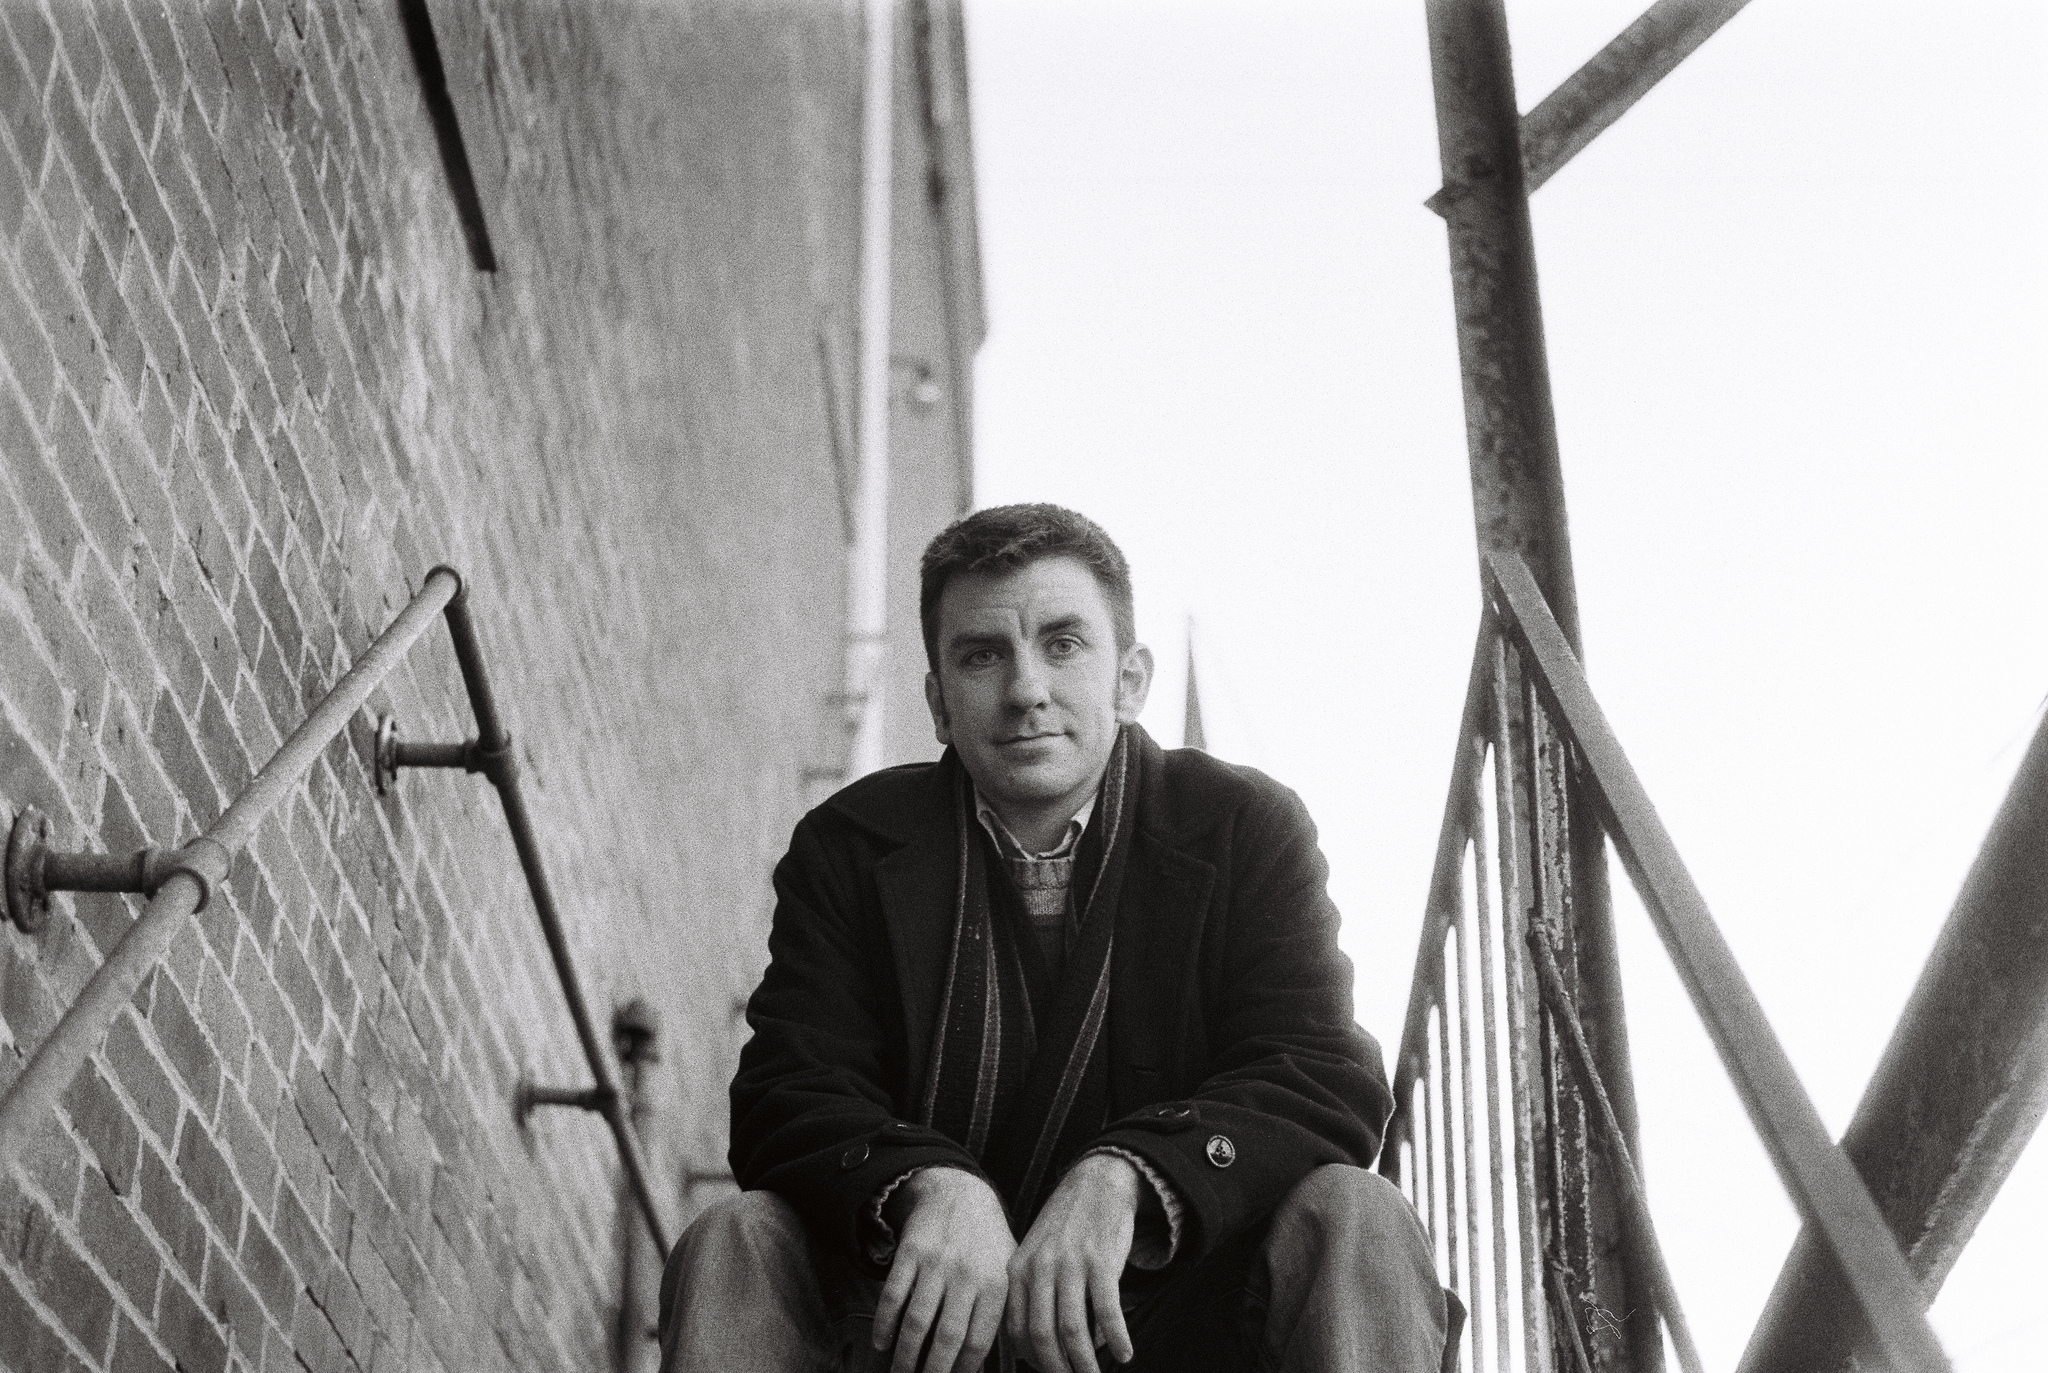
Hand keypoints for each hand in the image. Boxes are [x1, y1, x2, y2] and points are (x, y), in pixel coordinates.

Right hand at [874, 1167, 1014, 1372]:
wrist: (960, 1192)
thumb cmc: (987, 1242)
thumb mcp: (1008, 1272)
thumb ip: (1002, 1314)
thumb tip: (985, 1364)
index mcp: (996, 1284)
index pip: (978, 1342)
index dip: (961, 1369)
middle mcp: (967, 1274)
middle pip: (946, 1338)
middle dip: (932, 1372)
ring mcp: (937, 1262)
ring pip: (916, 1322)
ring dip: (904, 1355)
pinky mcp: (911, 1251)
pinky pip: (893, 1296)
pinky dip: (884, 1324)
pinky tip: (882, 1342)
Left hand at [1006, 1154, 1139, 1370]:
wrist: (1097, 1182)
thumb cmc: (1067, 1225)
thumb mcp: (1035, 1254)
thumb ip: (1030, 1293)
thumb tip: (1030, 1348)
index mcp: (1018, 1270)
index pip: (1017, 1330)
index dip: (1034, 1360)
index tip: (1050, 1372)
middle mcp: (1040, 1268)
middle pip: (1043, 1336)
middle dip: (1058, 1368)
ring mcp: (1070, 1263)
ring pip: (1073, 1330)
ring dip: (1085, 1362)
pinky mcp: (1101, 1260)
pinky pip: (1108, 1311)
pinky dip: (1117, 1338)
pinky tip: (1125, 1353)